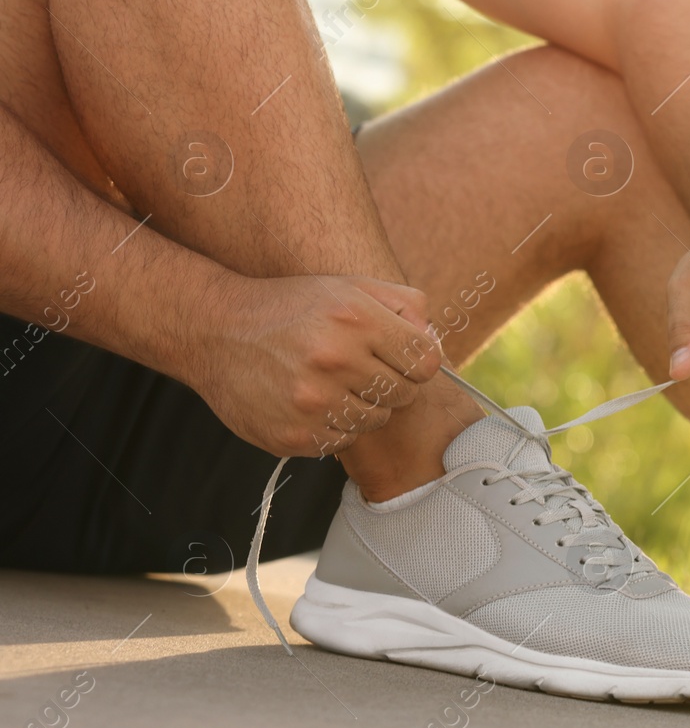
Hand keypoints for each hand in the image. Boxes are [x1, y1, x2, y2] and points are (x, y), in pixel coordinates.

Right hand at [186, 273, 442, 456]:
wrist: (216, 332)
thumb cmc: (293, 308)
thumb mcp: (349, 287)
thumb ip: (403, 305)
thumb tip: (434, 340)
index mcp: (355, 320)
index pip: (425, 361)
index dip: (416, 360)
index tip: (398, 357)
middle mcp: (335, 361)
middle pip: (404, 394)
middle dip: (391, 383)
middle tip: (362, 370)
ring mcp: (313, 402)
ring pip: (375, 420)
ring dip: (364, 406)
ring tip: (334, 384)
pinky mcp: (294, 434)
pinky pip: (342, 440)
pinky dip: (335, 425)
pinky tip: (312, 402)